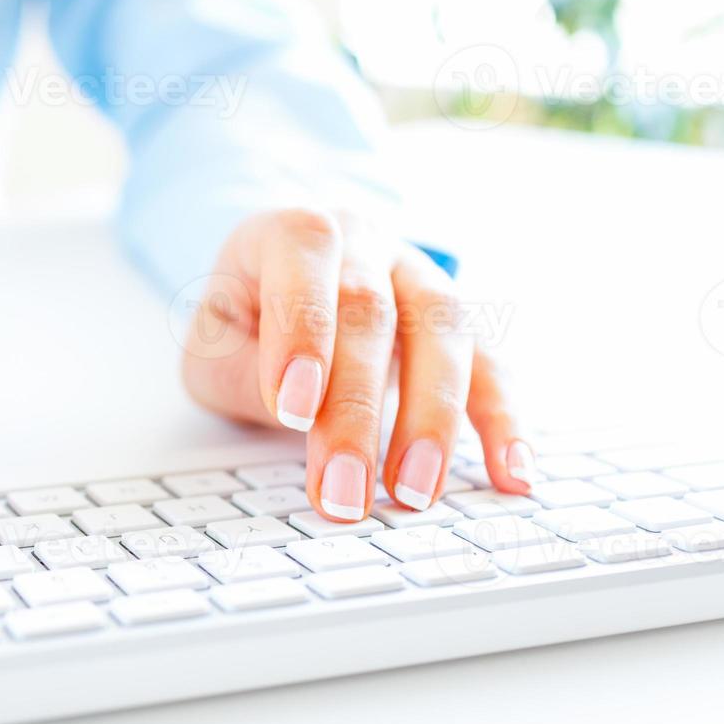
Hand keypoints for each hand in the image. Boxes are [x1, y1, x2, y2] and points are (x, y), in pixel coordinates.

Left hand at [180, 207, 531, 521]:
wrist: (282, 284)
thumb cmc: (244, 319)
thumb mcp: (211, 341)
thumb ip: (242, 371)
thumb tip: (301, 417)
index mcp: (293, 231)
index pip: (304, 260)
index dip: (302, 333)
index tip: (294, 411)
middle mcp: (365, 244)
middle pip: (371, 312)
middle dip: (357, 410)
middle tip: (344, 491)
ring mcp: (418, 279)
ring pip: (443, 331)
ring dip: (433, 419)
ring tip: (413, 492)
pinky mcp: (458, 326)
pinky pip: (492, 367)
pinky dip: (505, 422)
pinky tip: (511, 475)